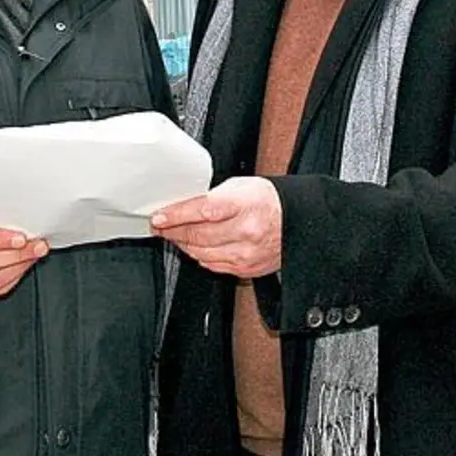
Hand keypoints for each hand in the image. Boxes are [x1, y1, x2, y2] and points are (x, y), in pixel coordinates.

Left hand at [150, 177, 281, 278]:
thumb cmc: (267, 201)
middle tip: (160, 226)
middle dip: (173, 231)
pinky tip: (194, 246)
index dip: (176, 216)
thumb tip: (182, 207)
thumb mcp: (239, 186)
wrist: (296, 221)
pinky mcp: (246, 268)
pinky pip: (213, 265)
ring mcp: (246, 253)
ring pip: (201, 254)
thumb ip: (211, 197)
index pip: (202, 211)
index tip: (159, 217)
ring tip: (174, 235)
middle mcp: (246, 231)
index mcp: (243, 205)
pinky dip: (199, 256)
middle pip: (198, 236)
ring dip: (183, 244)